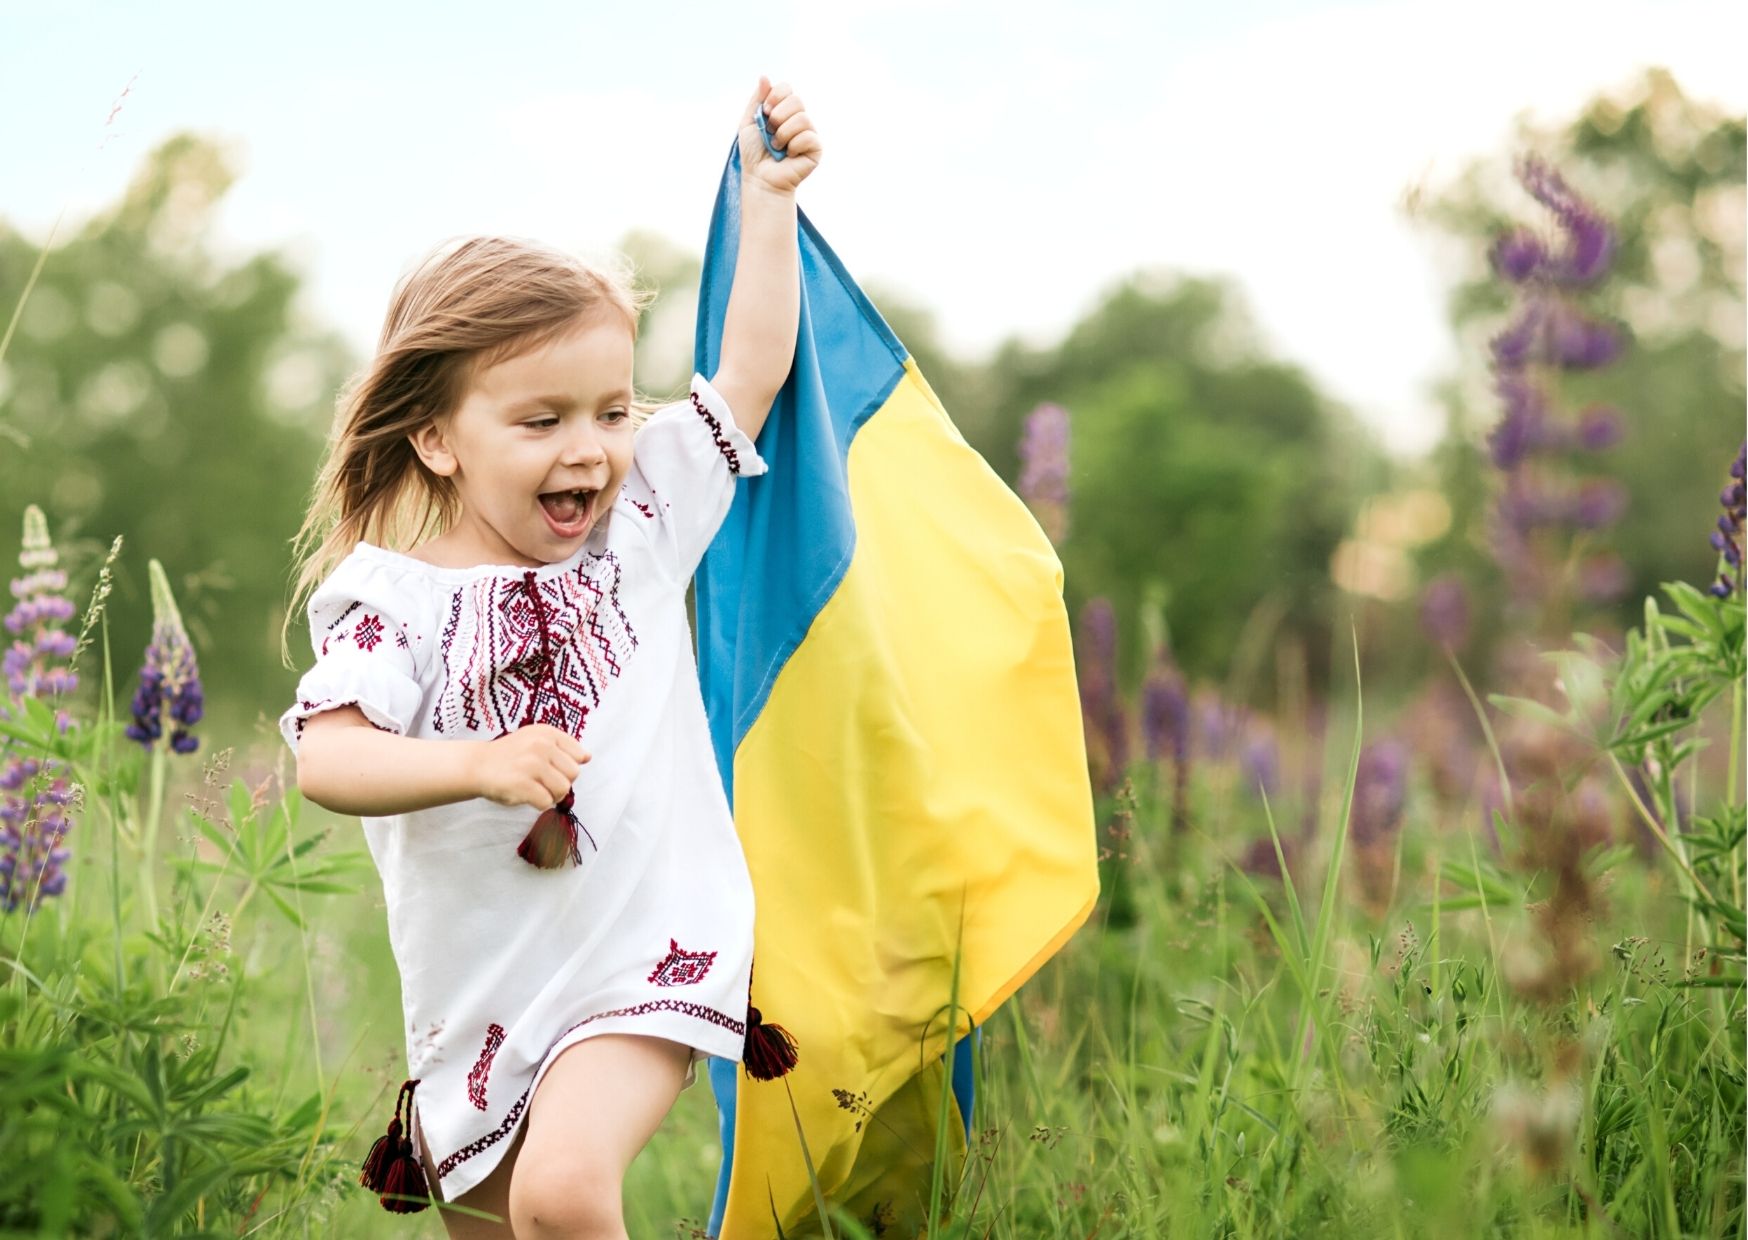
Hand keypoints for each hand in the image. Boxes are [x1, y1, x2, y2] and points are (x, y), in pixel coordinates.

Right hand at [472, 724, 589, 810]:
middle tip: (542, 781)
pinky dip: (539, 804)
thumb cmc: (511, 755)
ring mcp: (531, 764)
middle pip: (574, 774)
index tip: (551, 767)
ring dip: (552, 795)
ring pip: (563, 789)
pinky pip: (546, 802)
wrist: (478, 765)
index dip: (567, 766)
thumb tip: (587, 757)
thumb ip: (562, 747)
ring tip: (536, 789)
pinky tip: (526, 795)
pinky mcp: (522, 784)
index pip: (578, 755)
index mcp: (547, 733)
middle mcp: (541, 745)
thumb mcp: (536, 739)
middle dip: (561, 782)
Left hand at [738, 76, 821, 195]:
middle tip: (770, 131)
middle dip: (778, 116)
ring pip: (802, 118)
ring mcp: (809, 133)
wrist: (760, 178)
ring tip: (776, 146)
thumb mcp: (750, 122)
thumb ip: (757, 99)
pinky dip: (793, 146)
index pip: (787, 88)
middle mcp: (799, 118)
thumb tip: (765, 76)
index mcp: (784, 110)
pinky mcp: (816, 148)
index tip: (765, 112)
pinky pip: (808, 136)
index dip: (775, 96)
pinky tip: (788, 155)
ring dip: (783, 133)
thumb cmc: (754, 153)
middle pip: (796, 100)